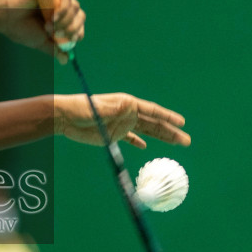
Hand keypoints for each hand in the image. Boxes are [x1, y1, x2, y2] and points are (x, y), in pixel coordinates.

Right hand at [0, 0, 84, 61]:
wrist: (4, 16)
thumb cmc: (19, 27)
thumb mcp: (40, 42)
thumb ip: (53, 49)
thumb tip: (66, 60)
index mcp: (58, 16)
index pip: (78, 23)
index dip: (77, 32)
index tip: (70, 40)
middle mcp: (58, 4)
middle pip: (80, 14)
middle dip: (73, 28)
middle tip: (61, 35)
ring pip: (75, 7)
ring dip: (65, 21)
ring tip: (48, 27)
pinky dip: (63, 11)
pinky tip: (52, 18)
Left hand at [55, 93, 189, 148]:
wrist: (64, 117)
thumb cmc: (80, 109)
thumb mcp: (97, 108)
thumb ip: (113, 108)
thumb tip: (129, 104)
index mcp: (127, 104)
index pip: (152, 111)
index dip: (168, 117)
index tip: (181, 123)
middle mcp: (128, 113)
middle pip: (154, 123)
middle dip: (171, 132)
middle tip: (187, 141)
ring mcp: (122, 124)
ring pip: (147, 131)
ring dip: (162, 137)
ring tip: (178, 144)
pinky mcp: (113, 134)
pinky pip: (130, 138)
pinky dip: (137, 142)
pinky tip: (145, 147)